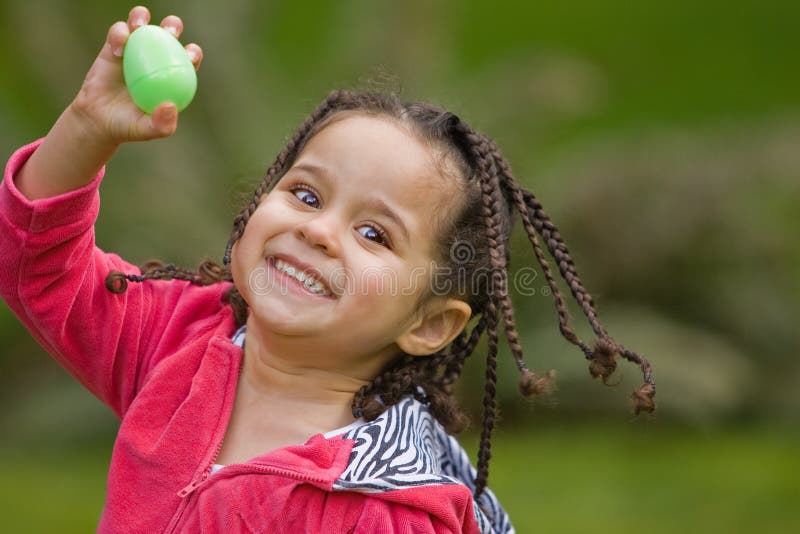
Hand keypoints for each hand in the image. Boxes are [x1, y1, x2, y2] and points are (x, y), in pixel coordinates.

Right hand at [69, 6, 202, 145]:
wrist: (97, 120)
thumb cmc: (127, 126)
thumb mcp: (145, 130)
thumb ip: (160, 124)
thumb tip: (170, 106)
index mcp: (170, 76)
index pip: (187, 59)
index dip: (193, 53)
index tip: (190, 55)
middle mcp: (155, 59)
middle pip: (169, 33)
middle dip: (172, 25)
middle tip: (170, 31)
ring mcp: (134, 50)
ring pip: (142, 24)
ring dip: (142, 18)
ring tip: (139, 26)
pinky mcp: (114, 46)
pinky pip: (119, 31)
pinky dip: (120, 34)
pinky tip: (118, 49)